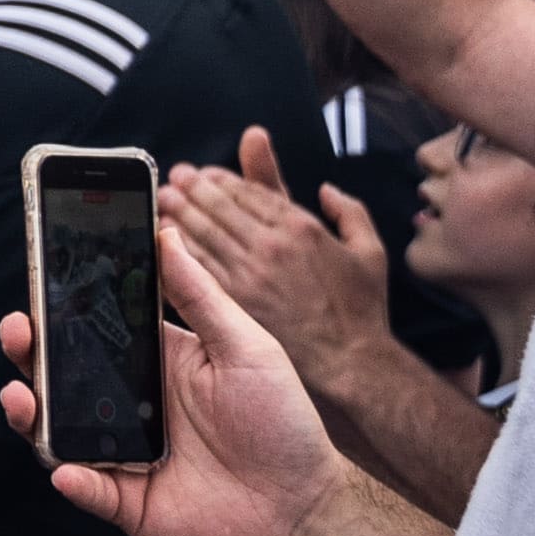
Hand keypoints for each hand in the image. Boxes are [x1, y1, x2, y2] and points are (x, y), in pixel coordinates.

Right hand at [0, 228, 339, 535]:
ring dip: (29, 411)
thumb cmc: (284, 422)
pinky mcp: (124, 501)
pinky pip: (85, 489)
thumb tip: (165, 232)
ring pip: (54, 429)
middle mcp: (126, 403)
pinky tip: (70, 471)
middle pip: (57, 372)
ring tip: (23, 397)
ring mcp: (119, 452)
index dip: (60, 304)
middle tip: (19, 329)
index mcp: (153, 361)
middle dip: (27, 349)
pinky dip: (71, 480)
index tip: (40, 277)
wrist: (305, 509)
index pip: (92, 325)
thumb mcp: (247, 347)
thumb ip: (201, 295)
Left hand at [165, 134, 389, 387]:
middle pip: (220, 207)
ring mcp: (249, 273)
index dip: (223, 180)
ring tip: (164, 199)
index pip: (250, 193)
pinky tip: (165, 239)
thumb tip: (325, 189)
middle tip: (174, 177)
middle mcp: (270, 246)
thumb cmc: (361, 311)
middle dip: (193, 188)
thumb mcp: (370, 252)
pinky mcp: (233, 300)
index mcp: (301, 228)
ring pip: (203, 232)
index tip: (207, 174)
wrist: (349, 361)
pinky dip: (178, 248)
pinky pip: (198, 266)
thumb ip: (350, 212)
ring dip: (180, 211)